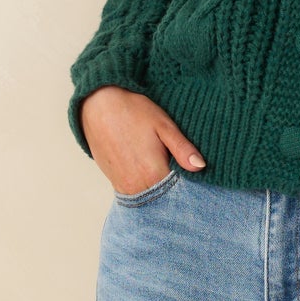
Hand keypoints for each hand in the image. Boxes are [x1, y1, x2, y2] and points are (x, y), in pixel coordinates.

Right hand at [80, 86, 205, 194]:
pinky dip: (145, 186)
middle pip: (164, 196)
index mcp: (153, 173)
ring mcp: (124, 186)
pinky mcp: (115, 182)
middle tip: (177, 168)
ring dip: (159, 187)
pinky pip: (136, 192)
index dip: (189, 184)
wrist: (98, 105)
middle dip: (174, 188)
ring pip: (150, 196)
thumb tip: (201, 166)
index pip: (180, 191)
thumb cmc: (133, 111)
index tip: (194, 174)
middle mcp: (137, 185)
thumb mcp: (163, 126)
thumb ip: (183, 149)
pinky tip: (148, 170)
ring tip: (160, 166)